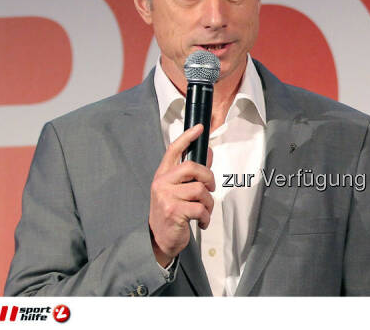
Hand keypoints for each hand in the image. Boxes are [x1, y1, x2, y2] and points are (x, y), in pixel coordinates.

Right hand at [148, 124, 214, 267]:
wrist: (160, 240)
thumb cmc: (171, 214)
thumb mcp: (178, 191)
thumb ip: (192, 174)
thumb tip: (208, 154)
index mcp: (163, 176)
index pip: (173, 150)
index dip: (187, 137)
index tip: (199, 128)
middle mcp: (162, 183)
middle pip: (192, 167)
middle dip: (208, 178)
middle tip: (210, 189)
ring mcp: (166, 197)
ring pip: (200, 190)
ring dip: (209, 203)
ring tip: (204, 212)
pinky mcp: (173, 211)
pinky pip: (200, 208)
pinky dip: (206, 217)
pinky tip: (201, 222)